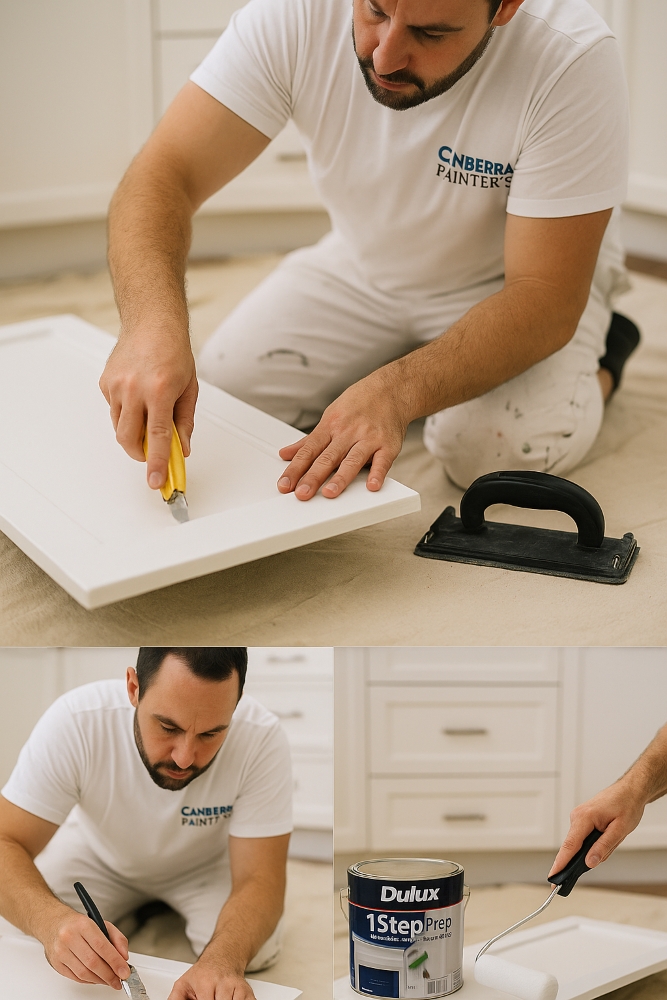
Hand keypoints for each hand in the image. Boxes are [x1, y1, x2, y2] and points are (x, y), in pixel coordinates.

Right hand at [41, 908, 129, 988]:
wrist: (54, 923)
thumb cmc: (78, 924)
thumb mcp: (102, 924)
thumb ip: (117, 938)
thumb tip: (124, 957)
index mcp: (83, 925)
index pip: (102, 946)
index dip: (115, 962)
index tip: (124, 971)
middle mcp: (70, 938)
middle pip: (93, 962)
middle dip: (109, 975)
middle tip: (119, 980)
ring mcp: (61, 952)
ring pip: (84, 973)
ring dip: (100, 980)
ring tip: (110, 981)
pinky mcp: (56, 964)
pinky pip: (75, 978)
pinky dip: (89, 981)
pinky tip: (97, 978)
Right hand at [99, 329, 197, 490]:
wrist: (151, 323)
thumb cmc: (173, 351)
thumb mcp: (190, 388)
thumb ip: (184, 422)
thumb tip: (181, 449)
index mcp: (160, 390)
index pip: (157, 436)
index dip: (156, 463)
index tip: (155, 481)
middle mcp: (135, 388)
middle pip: (129, 438)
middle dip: (140, 454)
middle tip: (151, 454)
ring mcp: (117, 385)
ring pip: (119, 427)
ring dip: (133, 432)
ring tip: (148, 415)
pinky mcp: (105, 383)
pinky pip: (114, 410)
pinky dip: (126, 413)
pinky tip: (137, 397)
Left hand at [168, 958, 255, 999]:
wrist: (224, 956)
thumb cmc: (203, 973)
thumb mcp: (184, 983)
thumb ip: (175, 999)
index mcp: (206, 982)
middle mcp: (223, 983)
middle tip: (210, 998)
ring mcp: (237, 987)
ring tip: (217, 998)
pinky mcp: (248, 991)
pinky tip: (230, 999)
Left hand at [277, 372, 408, 500]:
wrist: (391, 389)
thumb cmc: (359, 404)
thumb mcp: (330, 416)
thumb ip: (310, 440)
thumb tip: (286, 454)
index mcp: (330, 426)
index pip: (308, 450)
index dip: (295, 468)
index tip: (285, 484)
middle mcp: (348, 432)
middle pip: (327, 457)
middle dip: (313, 477)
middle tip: (302, 493)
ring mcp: (368, 438)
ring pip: (352, 460)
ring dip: (340, 477)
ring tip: (329, 493)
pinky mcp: (388, 445)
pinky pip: (382, 461)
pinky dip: (377, 473)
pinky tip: (372, 485)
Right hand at [548, 778, 645, 877]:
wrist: (629, 790)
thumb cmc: (626, 805)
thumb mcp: (620, 830)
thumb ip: (604, 847)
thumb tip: (589, 862)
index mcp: (584, 817)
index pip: (570, 845)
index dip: (561, 863)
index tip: (553, 877)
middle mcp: (577, 816)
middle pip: (573, 846)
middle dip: (579, 860)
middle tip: (586, 868)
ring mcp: (578, 817)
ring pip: (580, 843)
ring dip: (592, 849)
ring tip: (613, 837)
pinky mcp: (582, 819)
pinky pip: (583, 837)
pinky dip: (591, 844)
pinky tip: (606, 838)